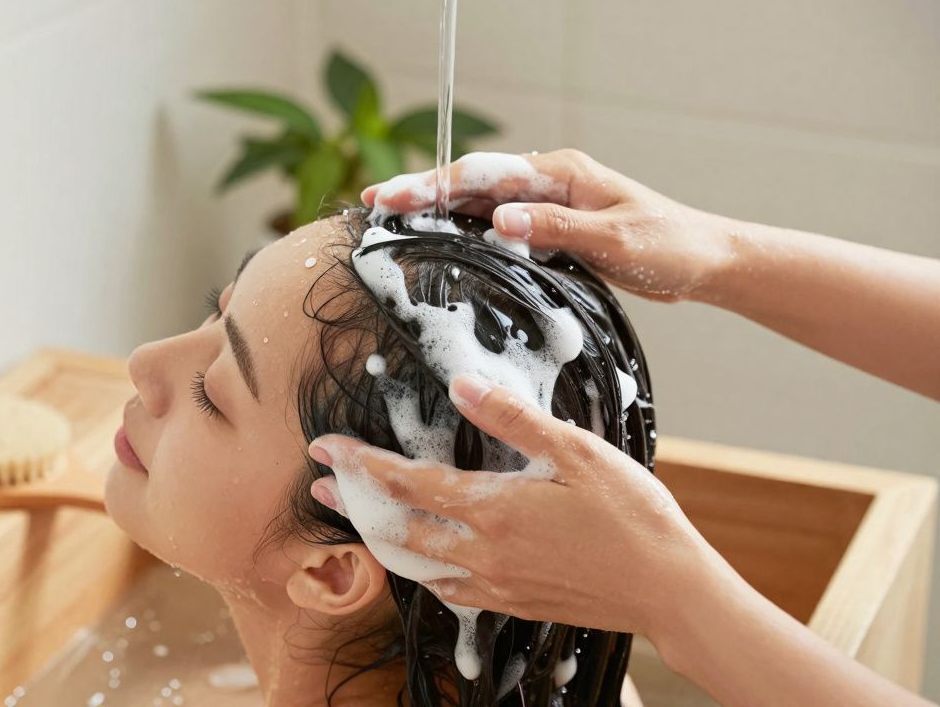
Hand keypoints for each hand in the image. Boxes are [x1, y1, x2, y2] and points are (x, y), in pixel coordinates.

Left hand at [307, 373, 728, 639]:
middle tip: (319, 489)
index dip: (361, 464)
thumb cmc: (633, 515)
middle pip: (398, 529)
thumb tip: (463, 384)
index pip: (408, 482)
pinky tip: (425, 564)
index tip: (324, 448)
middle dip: (355, 505)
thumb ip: (514, 420)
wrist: (671, 590)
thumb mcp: (577, 452)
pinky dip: (426, 572)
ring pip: (419, 565)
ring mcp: (497, 585)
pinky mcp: (515, 604)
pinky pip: (452, 591)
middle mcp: (483, 553)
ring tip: (359, 522)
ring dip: (383, 540)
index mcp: (494, 510)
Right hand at [362, 150, 738, 301]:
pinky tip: (437, 241)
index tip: (393, 197)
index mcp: (561, 173)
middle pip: (472, 183)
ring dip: (436, 211)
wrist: (701, 261)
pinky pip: (495, 226)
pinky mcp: (548, 229)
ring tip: (390, 220)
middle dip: (421, 192)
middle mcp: (547, 182)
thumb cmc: (667, 245)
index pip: (484, 175)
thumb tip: (500, 220)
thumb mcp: (615, 239)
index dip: (434, 186)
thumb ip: (556, 229)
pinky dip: (462, 230)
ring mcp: (546, 205)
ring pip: (478, 203)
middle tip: (372, 204)